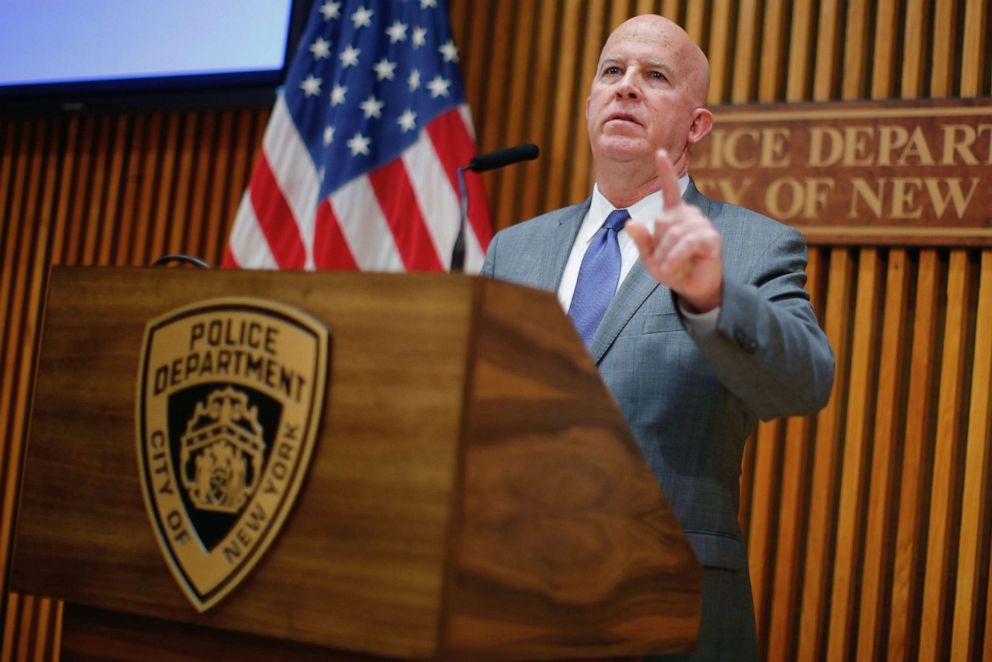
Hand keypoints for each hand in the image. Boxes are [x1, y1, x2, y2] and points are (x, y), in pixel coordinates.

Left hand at [626, 149, 722, 312]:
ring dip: (665, 255)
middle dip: (657, 246)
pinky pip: (687, 243)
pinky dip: (675, 257)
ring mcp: (702, 225)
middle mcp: (690, 215)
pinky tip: (671, 267)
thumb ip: (641, 241)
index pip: (669, 189)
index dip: (665, 171)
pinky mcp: (711, 238)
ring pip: (673, 232)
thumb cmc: (673, 270)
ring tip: (668, 267)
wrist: (694, 288)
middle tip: (662, 263)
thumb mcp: (650, 258)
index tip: (659, 152)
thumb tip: (630, 222)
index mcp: (674, 215)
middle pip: (662, 221)